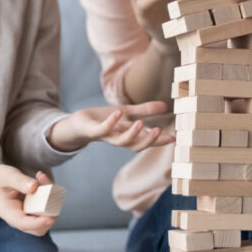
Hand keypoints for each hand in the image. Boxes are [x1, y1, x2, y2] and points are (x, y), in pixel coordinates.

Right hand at [0, 160, 55, 235]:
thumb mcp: (6, 175)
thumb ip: (19, 181)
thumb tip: (34, 187)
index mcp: (8, 213)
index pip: (23, 224)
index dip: (38, 223)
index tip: (50, 218)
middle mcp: (18, 217)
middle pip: (37, 229)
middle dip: (49, 217)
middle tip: (54, 198)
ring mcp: (26, 214)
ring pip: (44, 219)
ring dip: (51, 203)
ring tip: (44, 180)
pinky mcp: (32, 208)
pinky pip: (45, 208)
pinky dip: (49, 196)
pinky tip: (42, 179)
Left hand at [47, 103, 175, 152]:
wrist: (77, 123)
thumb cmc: (103, 119)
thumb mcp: (126, 112)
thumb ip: (144, 111)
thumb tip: (165, 106)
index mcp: (128, 135)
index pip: (146, 141)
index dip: (159, 141)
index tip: (174, 138)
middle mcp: (118, 138)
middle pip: (135, 146)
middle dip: (148, 141)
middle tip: (160, 131)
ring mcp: (106, 136)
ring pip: (120, 141)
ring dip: (131, 134)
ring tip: (141, 122)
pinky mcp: (93, 130)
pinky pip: (102, 129)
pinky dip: (110, 122)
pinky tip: (118, 113)